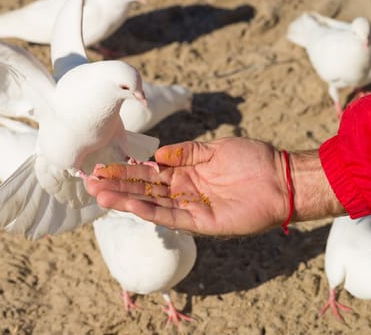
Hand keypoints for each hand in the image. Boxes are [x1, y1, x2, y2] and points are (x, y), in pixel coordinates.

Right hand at [85, 137, 290, 235]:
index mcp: (185, 173)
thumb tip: (158, 155)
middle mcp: (183, 191)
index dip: (125, 171)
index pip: (148, 173)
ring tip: (100, 194)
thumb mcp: (214, 149)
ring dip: (126, 199)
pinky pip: (171, 216)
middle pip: (144, 189)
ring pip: (151, 204)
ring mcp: (191, 207)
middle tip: (89, 182)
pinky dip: (150, 211)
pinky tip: (130, 204)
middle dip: (117, 185)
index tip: (103, 167)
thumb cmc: (252, 159)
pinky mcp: (202, 222)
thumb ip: (186, 152)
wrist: (280, 177)